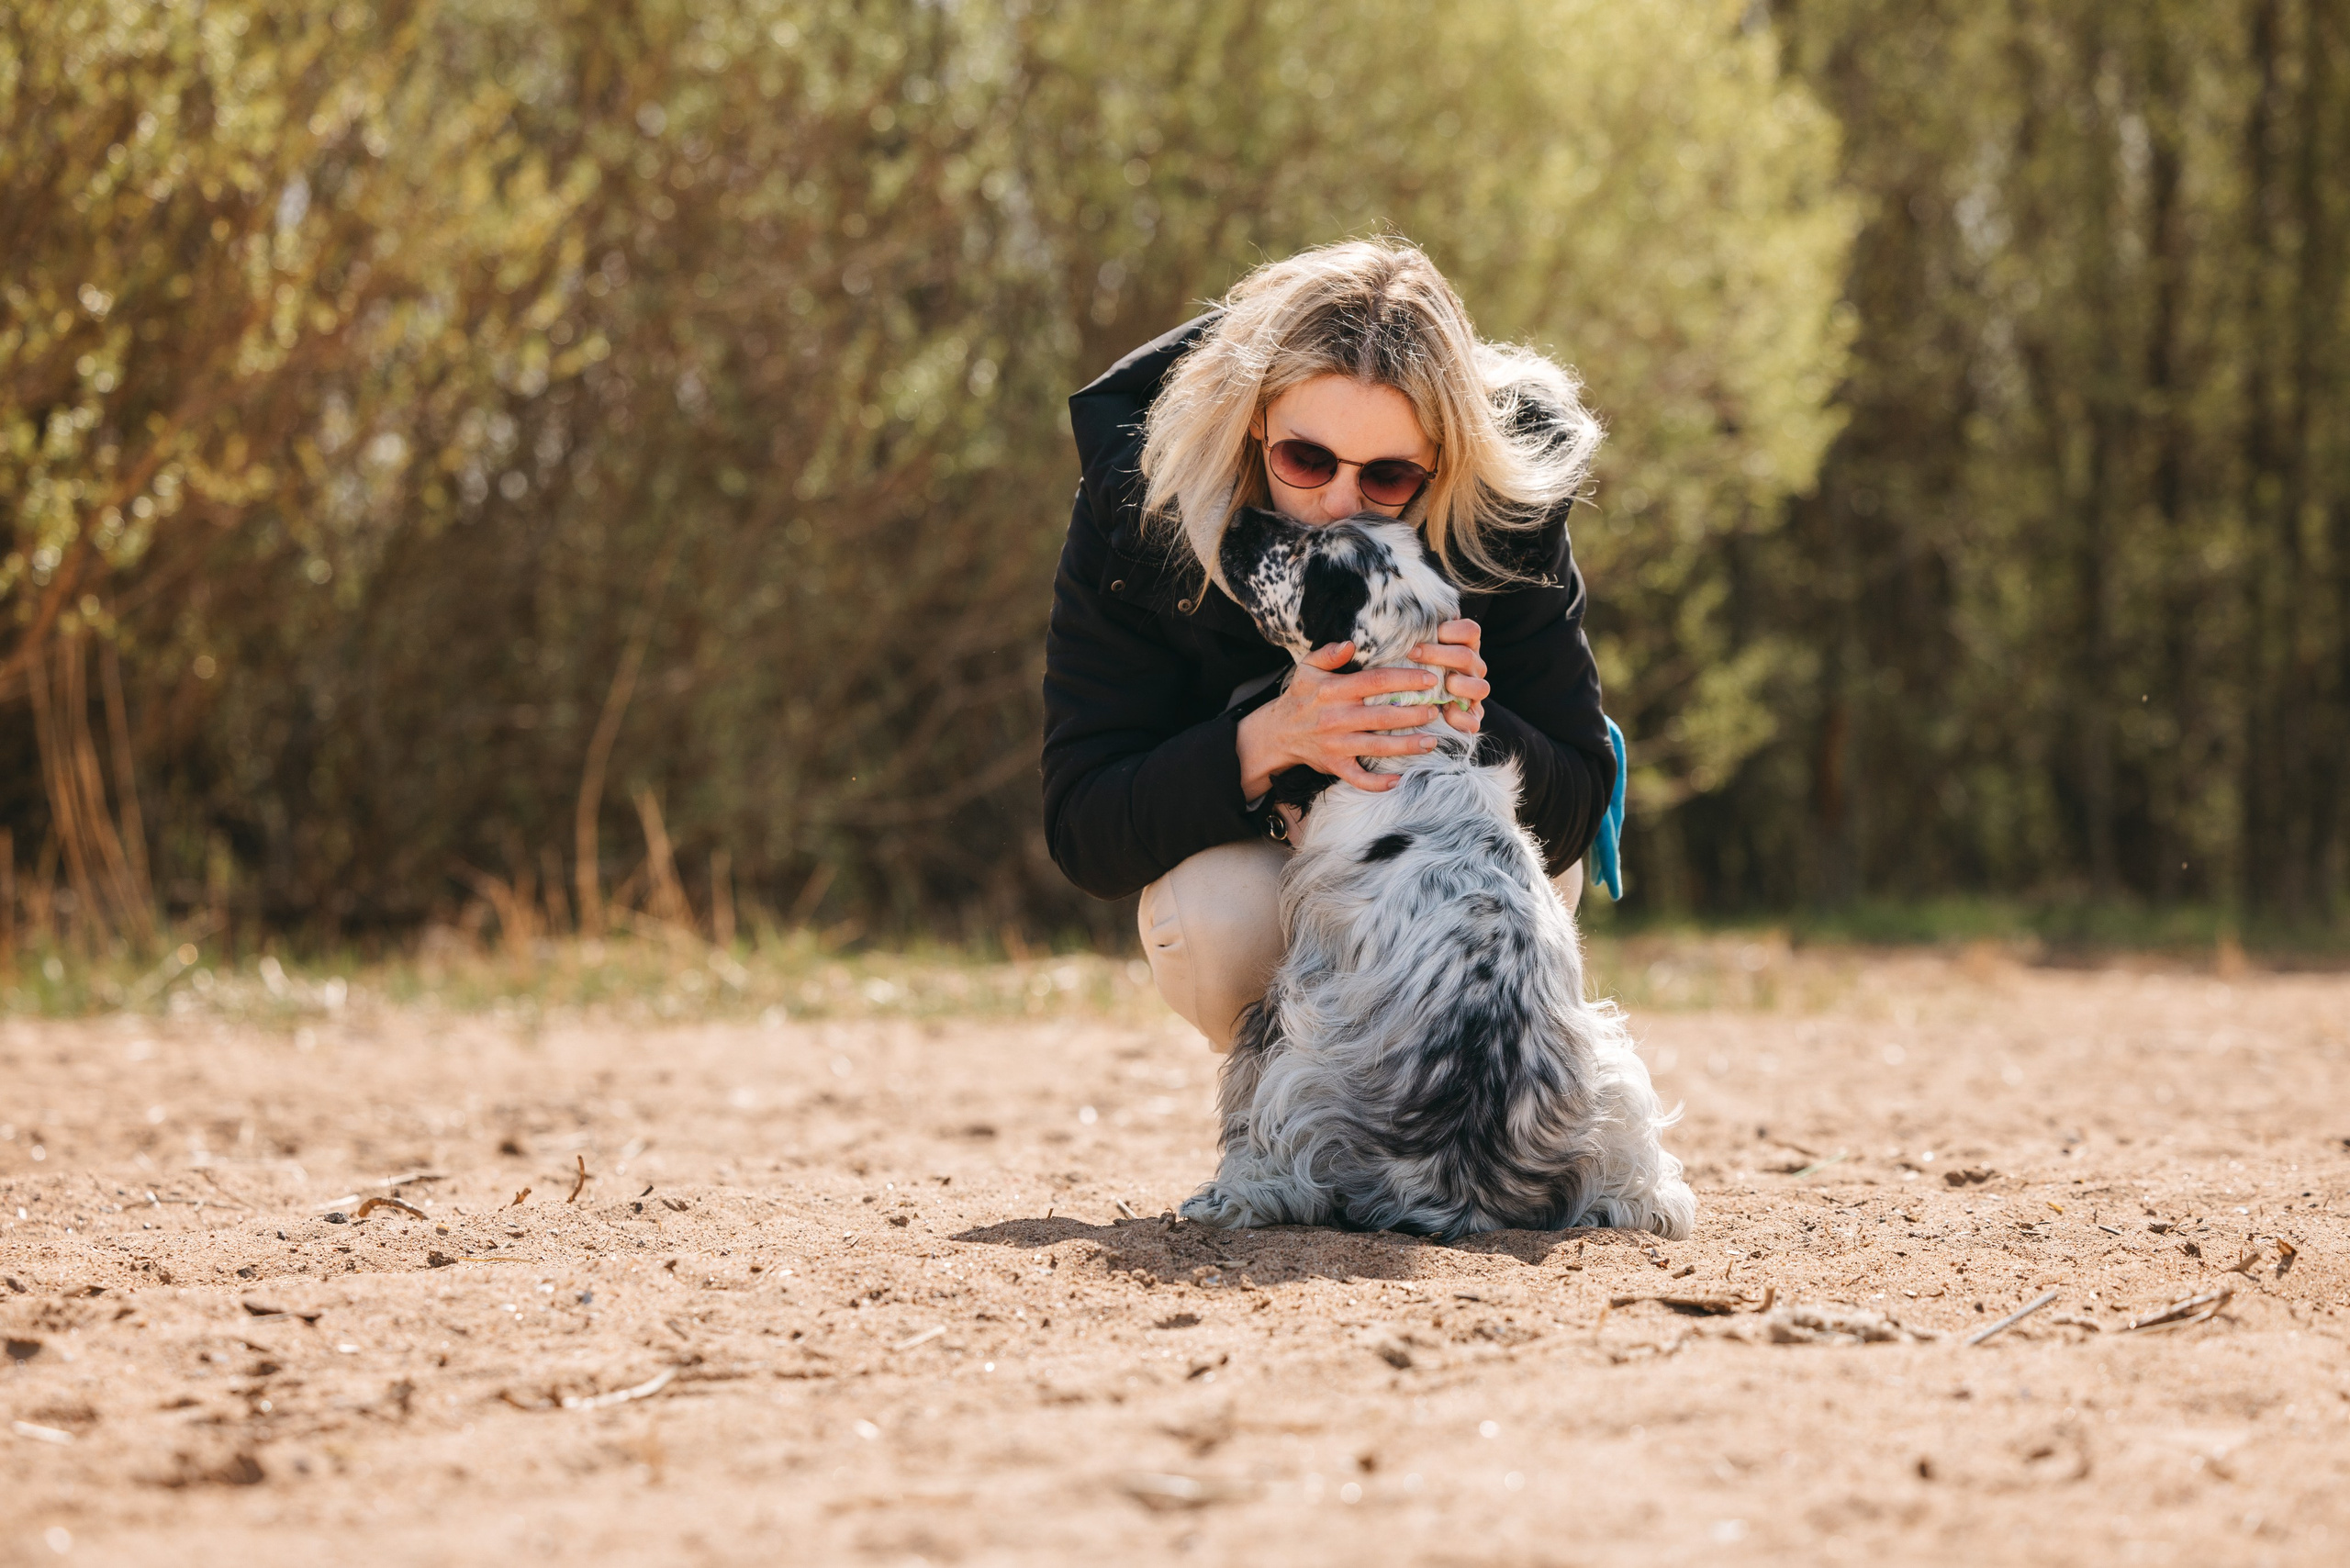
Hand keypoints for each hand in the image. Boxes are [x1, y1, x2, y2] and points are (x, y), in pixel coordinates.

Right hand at [1236, 641, 1444, 797]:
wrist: (1277, 732)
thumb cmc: (1300, 697)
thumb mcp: (1307, 668)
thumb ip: (1328, 653)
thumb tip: (1351, 644)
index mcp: (1335, 691)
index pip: (1376, 681)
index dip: (1405, 679)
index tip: (1429, 679)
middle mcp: (1337, 718)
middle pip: (1383, 716)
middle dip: (1414, 714)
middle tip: (1436, 711)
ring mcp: (1337, 744)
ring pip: (1378, 747)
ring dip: (1407, 746)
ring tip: (1431, 741)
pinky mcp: (1335, 765)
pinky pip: (1359, 778)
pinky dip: (1379, 783)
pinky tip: (1401, 779)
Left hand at [1410, 619, 1486, 734]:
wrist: (1424, 706)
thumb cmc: (1417, 669)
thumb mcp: (1418, 651)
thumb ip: (1418, 637)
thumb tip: (1401, 619)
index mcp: (1466, 648)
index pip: (1471, 631)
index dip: (1452, 630)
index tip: (1431, 632)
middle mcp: (1474, 669)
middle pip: (1466, 656)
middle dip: (1438, 654)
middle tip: (1413, 654)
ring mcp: (1475, 693)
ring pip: (1481, 687)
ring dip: (1459, 684)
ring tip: (1442, 684)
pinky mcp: (1472, 718)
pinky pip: (1473, 720)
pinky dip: (1460, 717)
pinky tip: (1445, 712)